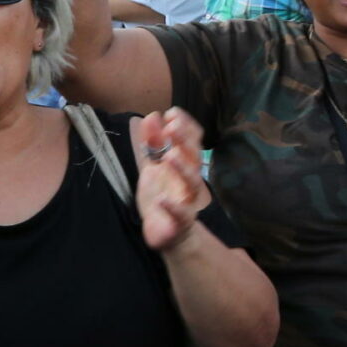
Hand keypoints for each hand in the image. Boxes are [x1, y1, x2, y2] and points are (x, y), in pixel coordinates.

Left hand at [134, 109, 211, 252]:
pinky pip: (181, 214)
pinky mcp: (181, 221)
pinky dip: (172, 207)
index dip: (185, 125)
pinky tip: (162, 200)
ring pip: (192, 182)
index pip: (193, 139)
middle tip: (171, 126)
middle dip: (184, 140)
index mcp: (185, 163)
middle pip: (194, 156)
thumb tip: (153, 116)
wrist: (167, 232)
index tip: (171, 114)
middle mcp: (190, 179)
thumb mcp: (152, 166)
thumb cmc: (162, 195)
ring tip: (170, 156)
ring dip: (182, 168)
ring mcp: (188, 200)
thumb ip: (152, 142)